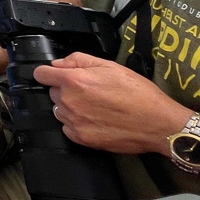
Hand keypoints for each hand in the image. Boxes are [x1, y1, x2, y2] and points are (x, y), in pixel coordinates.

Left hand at [35, 54, 192, 154]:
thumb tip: (58, 64)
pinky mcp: (82, 139)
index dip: (48, 73)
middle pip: (53, 92)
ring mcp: (75, 122)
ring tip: (94, 106)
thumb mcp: (111, 66)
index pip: (41, 74)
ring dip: (70, 107)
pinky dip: (76, 124)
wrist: (159, 123)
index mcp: (75, 81)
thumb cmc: (139, 93)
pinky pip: (67, 128)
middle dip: (65, 89)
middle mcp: (70, 102)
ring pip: (59, 110)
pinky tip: (95, 120)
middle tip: (89, 91)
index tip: (53, 75)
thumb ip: (79, 60)